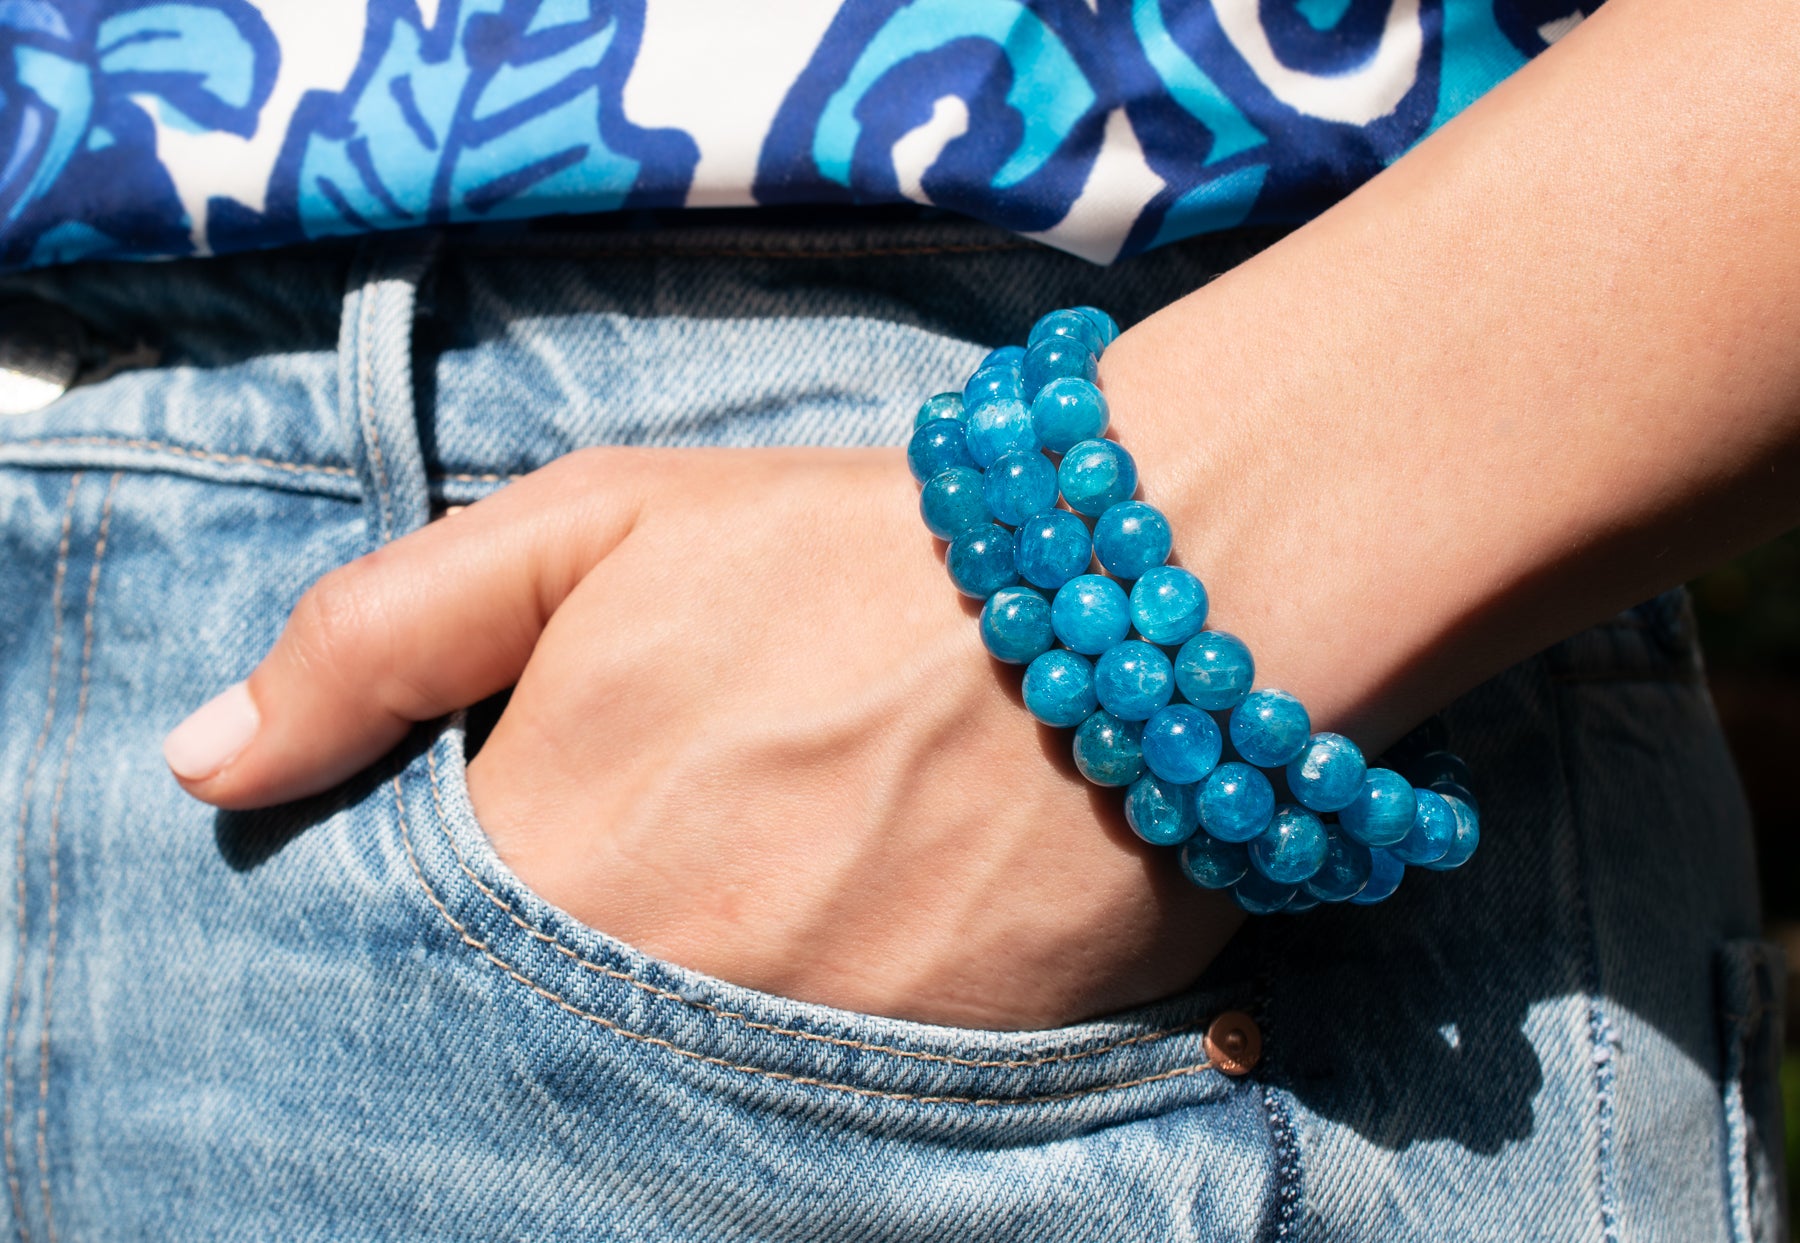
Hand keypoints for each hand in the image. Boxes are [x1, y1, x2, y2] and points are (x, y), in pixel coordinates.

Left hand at [161, 446, 1242, 1029]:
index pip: (419, 956)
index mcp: (546, 859)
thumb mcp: (592, 526)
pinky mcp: (926, 1096)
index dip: (468, 903)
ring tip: (781, 886)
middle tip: (686, 855)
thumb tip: (209, 770)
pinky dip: (810, 1037)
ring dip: (704, 992)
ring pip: (678, 1075)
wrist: (1125, 600)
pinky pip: (814, 1106)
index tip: (540, 845)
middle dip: (593, 955)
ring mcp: (795, 1062)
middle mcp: (655, 995)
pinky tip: (856, 936)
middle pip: (546, 1033)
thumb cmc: (847, 550)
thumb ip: (379, 639)